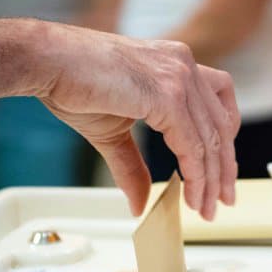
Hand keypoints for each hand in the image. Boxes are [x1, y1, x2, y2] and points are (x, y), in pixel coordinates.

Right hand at [36, 25, 239, 219]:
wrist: (48, 62)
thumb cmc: (74, 84)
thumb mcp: (114, 132)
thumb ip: (134, 166)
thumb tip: (139, 203)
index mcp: (177, 64)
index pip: (218, 109)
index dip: (224, 147)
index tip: (222, 178)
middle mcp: (184, 65)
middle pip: (222, 125)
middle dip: (224, 169)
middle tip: (224, 202)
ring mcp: (178, 77)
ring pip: (210, 139)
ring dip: (210, 180)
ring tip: (206, 209)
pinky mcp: (167, 94)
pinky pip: (192, 144)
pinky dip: (195, 175)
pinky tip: (191, 195)